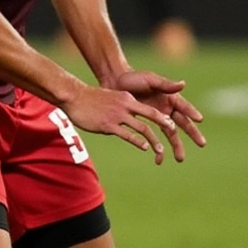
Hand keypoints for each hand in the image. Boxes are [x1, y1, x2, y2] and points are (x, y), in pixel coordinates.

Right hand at [61, 83, 180, 163]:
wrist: (73, 96)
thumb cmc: (89, 98)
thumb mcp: (110, 97)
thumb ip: (120, 105)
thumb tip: (126, 115)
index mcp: (127, 98)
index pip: (148, 108)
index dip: (161, 117)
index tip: (170, 124)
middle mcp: (125, 106)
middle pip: (152, 115)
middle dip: (165, 125)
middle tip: (174, 133)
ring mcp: (118, 115)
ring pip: (142, 128)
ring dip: (153, 140)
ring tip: (160, 150)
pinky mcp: (109, 125)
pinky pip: (128, 134)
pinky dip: (138, 141)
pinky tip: (144, 147)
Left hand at [105, 70, 206, 161]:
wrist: (114, 84)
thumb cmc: (133, 78)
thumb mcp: (149, 80)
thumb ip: (165, 84)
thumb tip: (183, 84)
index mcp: (170, 97)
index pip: (184, 106)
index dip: (191, 112)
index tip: (200, 119)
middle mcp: (167, 108)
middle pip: (182, 123)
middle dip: (192, 134)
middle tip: (202, 144)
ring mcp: (157, 117)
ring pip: (170, 134)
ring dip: (176, 146)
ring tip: (180, 159)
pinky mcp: (146, 124)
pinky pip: (154, 137)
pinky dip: (157, 147)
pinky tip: (158, 158)